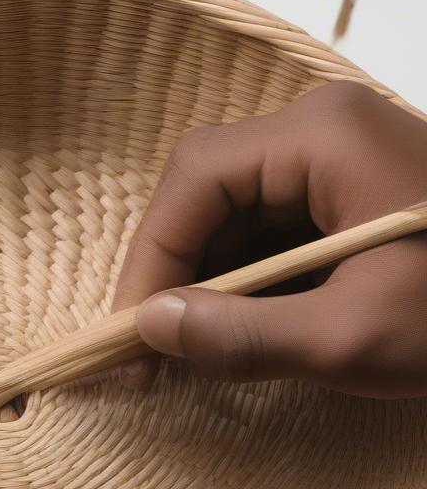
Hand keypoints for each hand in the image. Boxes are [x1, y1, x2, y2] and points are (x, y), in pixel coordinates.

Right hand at [115, 81, 426, 396]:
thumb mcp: (356, 334)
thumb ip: (244, 336)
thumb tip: (152, 328)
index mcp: (322, 138)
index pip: (195, 180)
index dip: (149, 258)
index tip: (132, 332)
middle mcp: (320, 133)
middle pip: (205, 194)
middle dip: (171, 275)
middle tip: (151, 352)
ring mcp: (334, 162)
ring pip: (231, 219)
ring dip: (202, 286)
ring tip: (187, 355)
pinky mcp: (344, 198)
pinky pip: (267, 235)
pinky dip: (241, 288)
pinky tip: (234, 335)